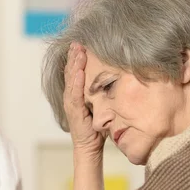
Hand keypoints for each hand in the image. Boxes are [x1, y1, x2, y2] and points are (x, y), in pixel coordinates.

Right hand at [64, 42, 104, 156]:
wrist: (89, 146)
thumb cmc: (97, 127)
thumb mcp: (103, 105)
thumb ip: (105, 92)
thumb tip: (119, 77)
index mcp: (77, 93)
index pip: (76, 71)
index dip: (77, 57)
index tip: (81, 43)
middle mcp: (71, 96)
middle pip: (70, 72)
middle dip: (73, 56)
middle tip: (77, 42)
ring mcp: (71, 103)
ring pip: (70, 80)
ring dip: (74, 65)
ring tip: (77, 52)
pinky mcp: (73, 111)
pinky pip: (74, 94)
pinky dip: (76, 83)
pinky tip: (79, 73)